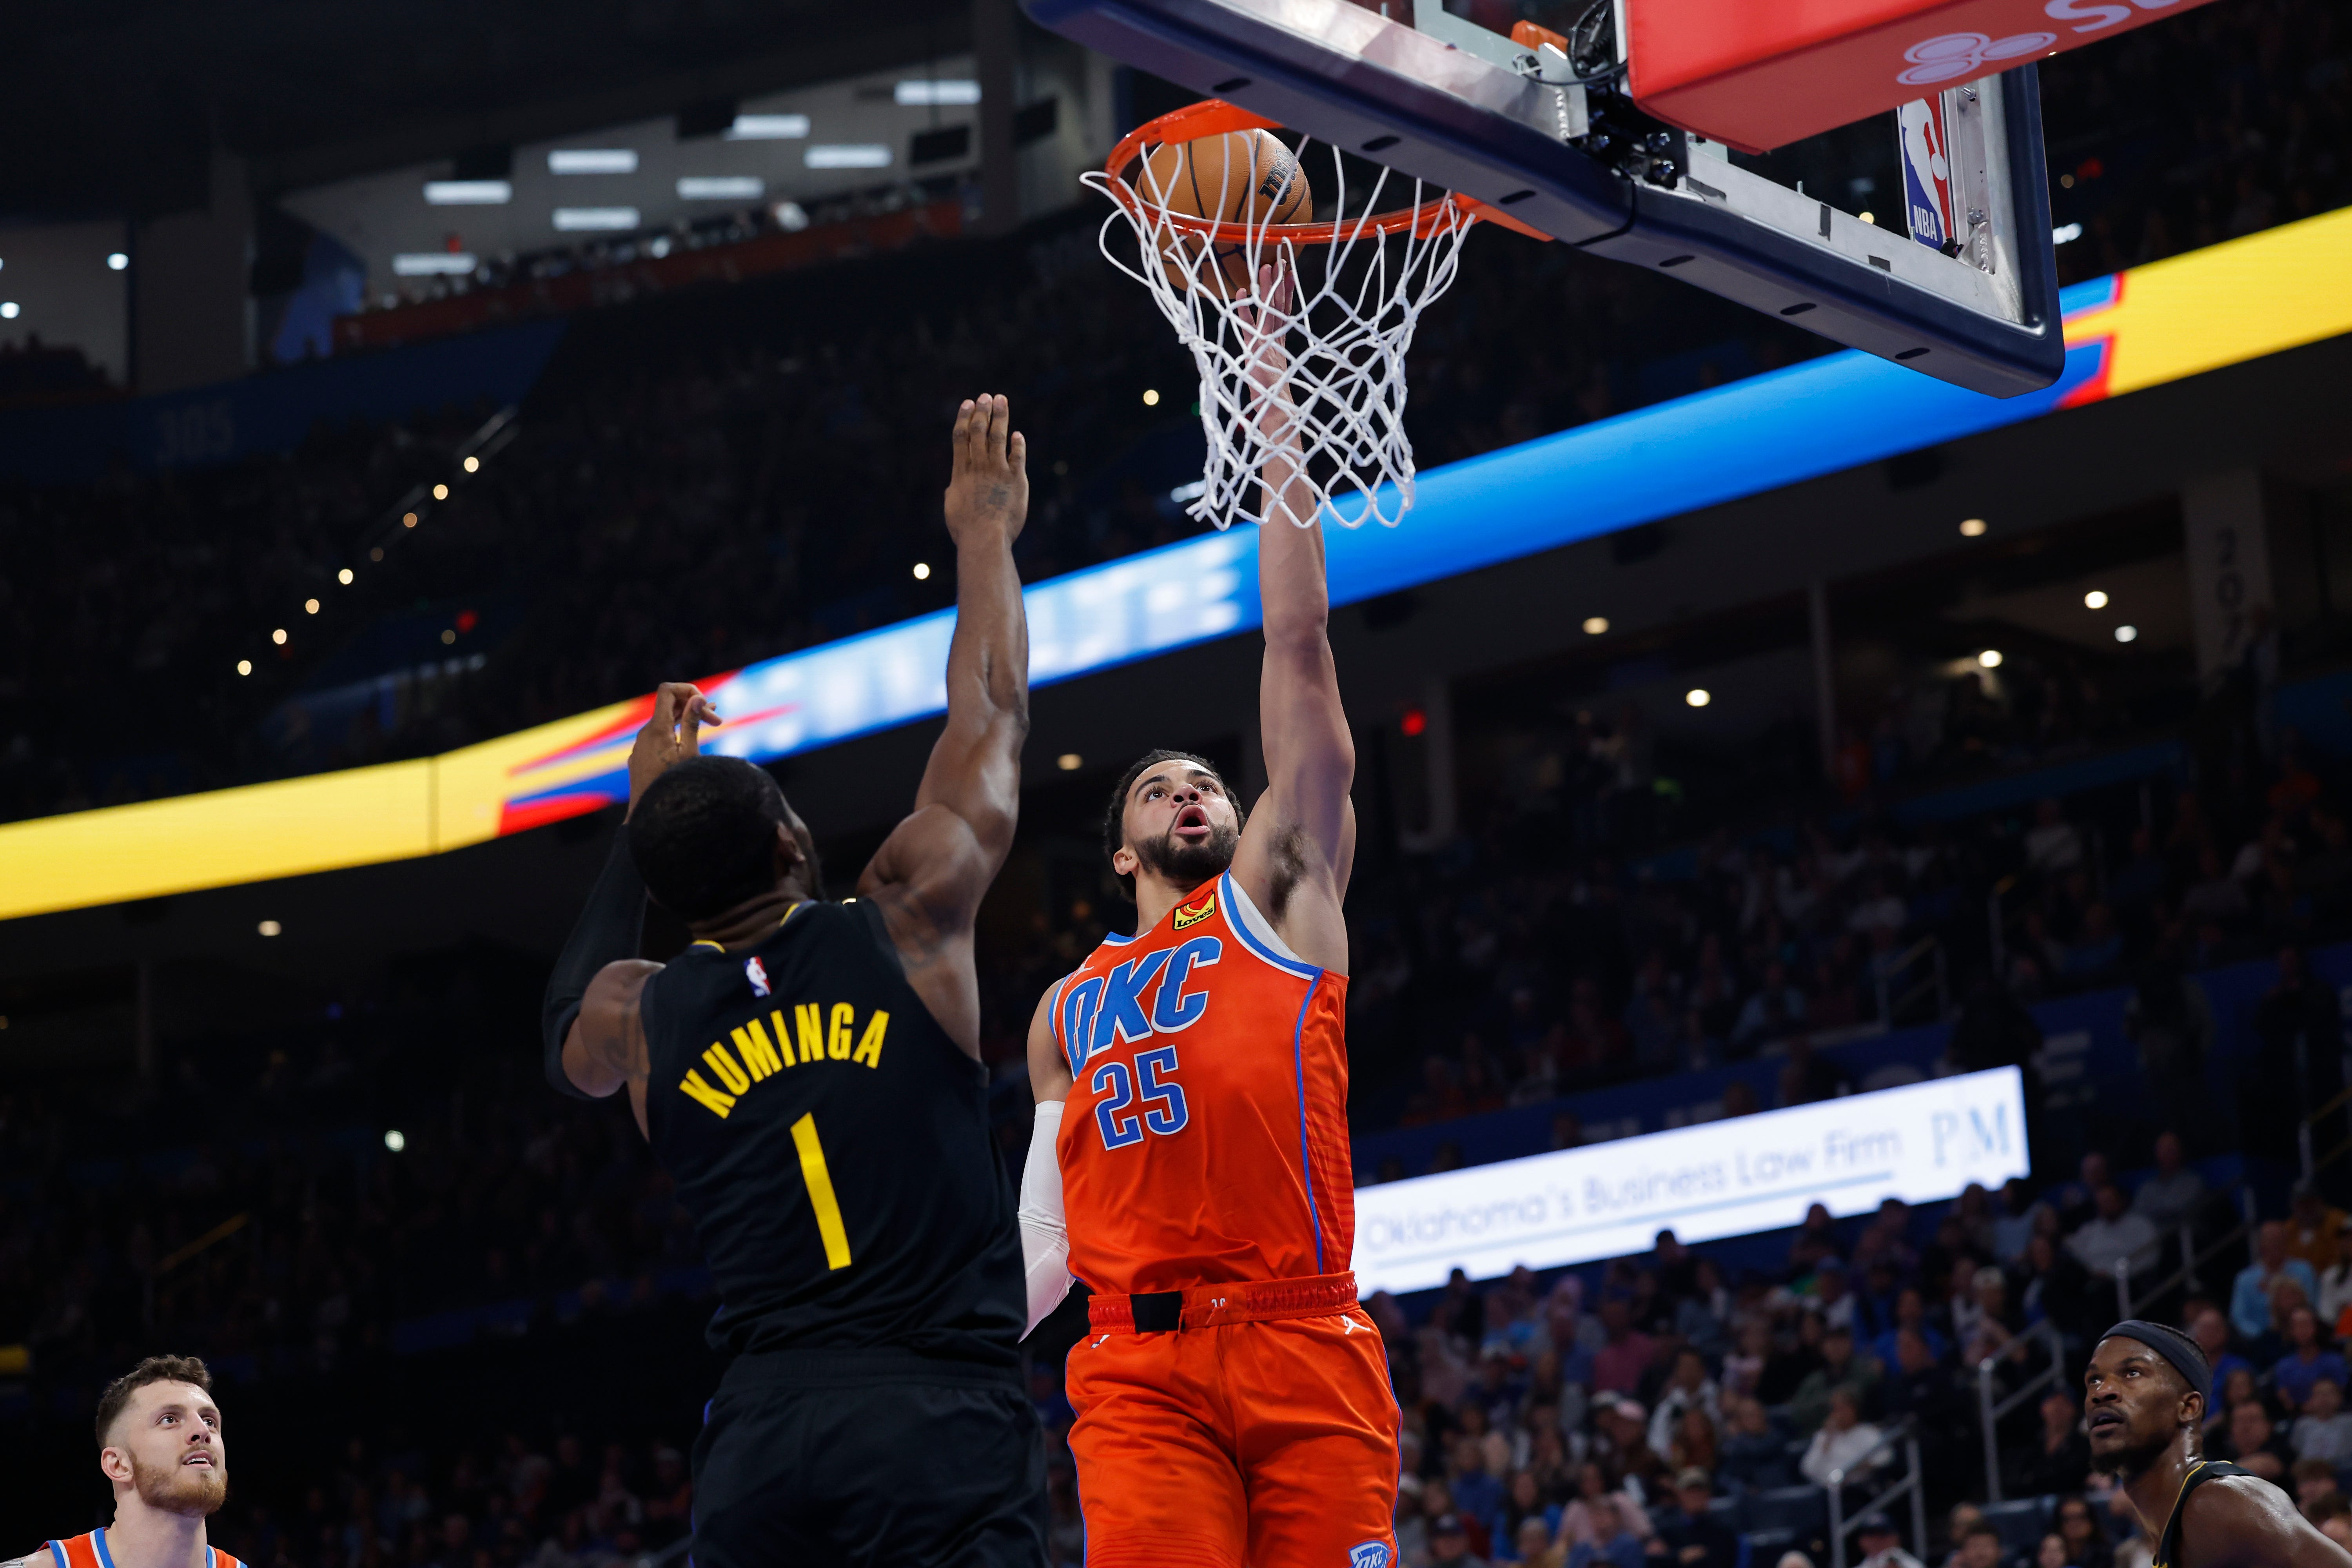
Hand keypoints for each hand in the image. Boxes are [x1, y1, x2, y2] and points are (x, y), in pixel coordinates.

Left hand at [626, 681, 720, 814]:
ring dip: (685, 721)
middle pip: (668, 706)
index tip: (705, 704)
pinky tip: (688, 743)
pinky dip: (674, 733)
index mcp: (657, 728)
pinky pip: (657, 737)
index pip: (667, 690)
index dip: (687, 689)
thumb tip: (697, 698)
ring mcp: (640, 745)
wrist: (650, 815)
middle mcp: (645, 733)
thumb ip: (692, 723)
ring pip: (663, 722)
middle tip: (717, 721)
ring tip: (710, 725)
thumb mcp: (689, 753)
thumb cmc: (673, 785)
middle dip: (693, 707)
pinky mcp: (640, 757)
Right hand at [942, 393, 1027, 549]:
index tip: (967, 403)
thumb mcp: (953, 507)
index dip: (964, 418)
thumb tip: (953, 487)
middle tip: (985, 397)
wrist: (984, 538)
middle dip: (982, 411)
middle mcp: (978, 467)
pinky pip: (1017, 456)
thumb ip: (955, 491)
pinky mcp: (1016, 480)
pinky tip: (1018, 435)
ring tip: (1001, 400)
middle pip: (978, 431)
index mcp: (961, 472)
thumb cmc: (966, 529)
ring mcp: (997, 472)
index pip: (961, 437)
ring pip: (997, 437)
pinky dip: (1017, 444)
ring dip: (999, 417)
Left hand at [1236, 262, 1299, 434]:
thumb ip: (1266, 369)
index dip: (1285, 295)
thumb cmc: (1273, 403)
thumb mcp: (1269, 379)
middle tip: (1280, 262)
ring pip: (1268, 312)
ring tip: (1269, 267)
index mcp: (1277, 346)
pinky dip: (1246, 311)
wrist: (1276, 416)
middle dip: (1279, 285)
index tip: (1289, 275)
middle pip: (1277, 308)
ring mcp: (1267, 345)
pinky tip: (1243, 294)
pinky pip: (1252, 326)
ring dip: (1268, 289)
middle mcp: (1273, 342)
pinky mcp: (1259, 351)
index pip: (1282, 315)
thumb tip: (1264, 375)